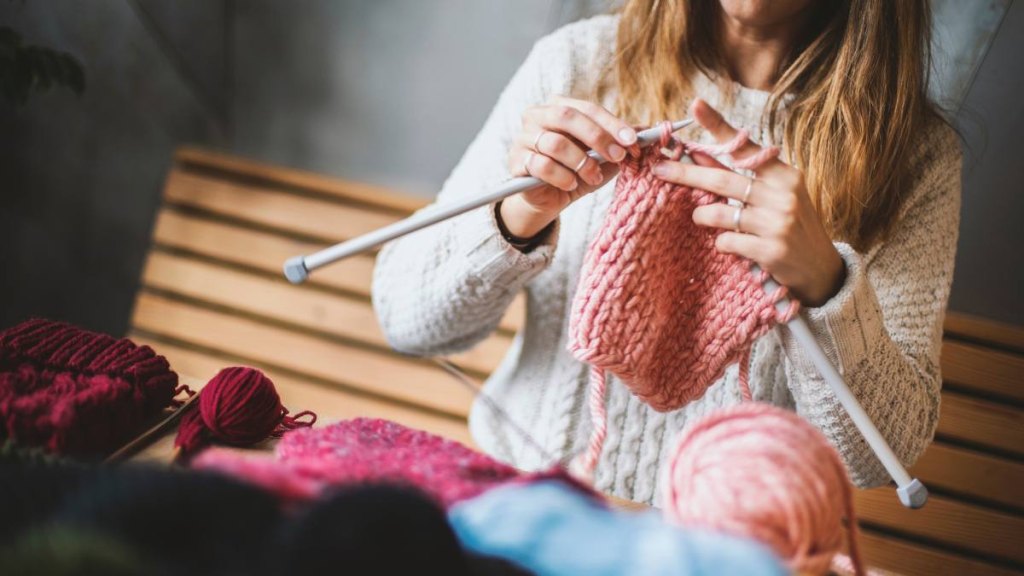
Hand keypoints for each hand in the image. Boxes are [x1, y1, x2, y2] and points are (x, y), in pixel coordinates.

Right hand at [501, 97, 636, 237]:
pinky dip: (562, 176)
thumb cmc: (575, 172)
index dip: (611, 124)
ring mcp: (523, 138)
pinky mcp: (516, 162)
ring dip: (581, 162)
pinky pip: (541, 165)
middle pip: (566, 116)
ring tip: (594, 177)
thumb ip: (620, 142)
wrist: (548, 200)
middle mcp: (537, 116)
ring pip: (555, 143)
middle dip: (598, 137)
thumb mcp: (602, 157)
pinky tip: (570, 184)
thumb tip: (649, 130)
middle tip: (619, 156)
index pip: (587, 108)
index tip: (633, 141)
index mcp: (558, 107)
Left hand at [651, 99, 844, 306]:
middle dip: (686, 174)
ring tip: (700, 216)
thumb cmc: (791, 226)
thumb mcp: (775, 195)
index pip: (745, 146)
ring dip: (702, 215)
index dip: (718, 125)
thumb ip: (741, 177)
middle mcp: (783, 194)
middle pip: (722, 179)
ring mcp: (778, 222)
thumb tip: (699, 157)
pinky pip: (727, 241)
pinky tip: (730, 245)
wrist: (821, 269)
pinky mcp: (772, 250)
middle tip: (659, 169)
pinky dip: (721, 243)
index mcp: (784, 174)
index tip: (695, 105)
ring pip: (719, 213)